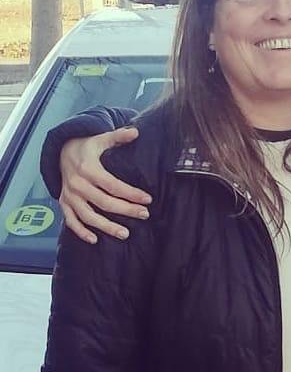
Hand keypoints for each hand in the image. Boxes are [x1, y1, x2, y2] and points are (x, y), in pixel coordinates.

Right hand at [58, 127, 150, 243]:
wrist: (61, 151)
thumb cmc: (87, 146)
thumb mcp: (101, 138)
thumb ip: (118, 136)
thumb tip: (135, 131)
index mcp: (89, 169)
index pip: (113, 185)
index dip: (131, 193)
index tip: (148, 200)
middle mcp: (77, 185)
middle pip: (104, 202)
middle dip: (125, 210)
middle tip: (144, 215)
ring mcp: (69, 196)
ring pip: (88, 216)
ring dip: (106, 227)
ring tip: (124, 234)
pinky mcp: (64, 203)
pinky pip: (70, 221)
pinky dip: (80, 232)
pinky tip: (94, 240)